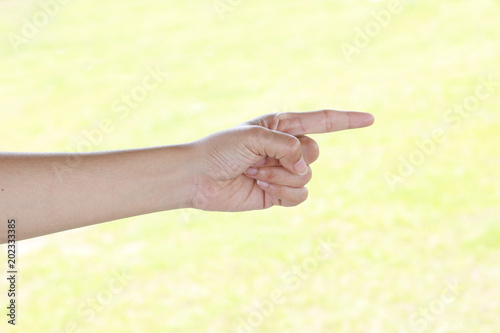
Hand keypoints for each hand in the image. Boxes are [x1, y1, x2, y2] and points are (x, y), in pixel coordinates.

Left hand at [191, 110, 373, 210]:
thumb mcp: (254, 136)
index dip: (347, 120)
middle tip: (260, 160)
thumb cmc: (221, 149)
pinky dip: (282, 193)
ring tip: (254, 173)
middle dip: (291, 159)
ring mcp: (283, 172)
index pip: (321, 121)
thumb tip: (306, 168)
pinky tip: (261, 188)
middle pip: (315, 153)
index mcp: (282, 126)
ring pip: (307, 177)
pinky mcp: (277, 193)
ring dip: (280, 177)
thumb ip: (286, 146)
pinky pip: (300, 197)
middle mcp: (286, 148)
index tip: (371, 120)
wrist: (199, 177)